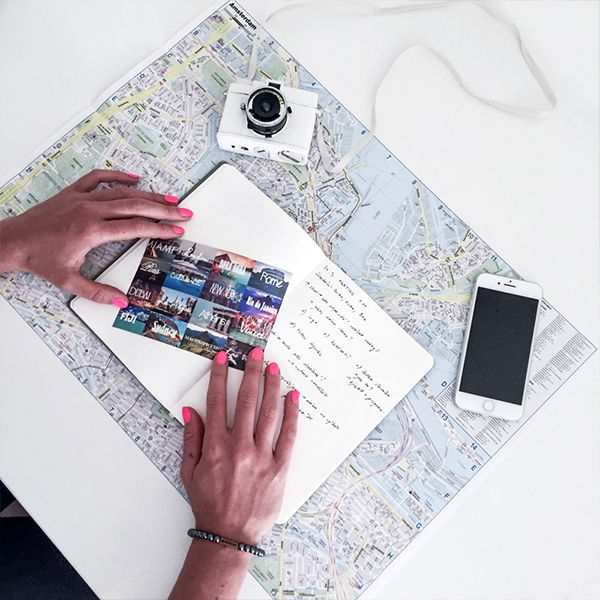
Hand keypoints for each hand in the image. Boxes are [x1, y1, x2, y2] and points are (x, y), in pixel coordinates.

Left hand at [0, 169, 191, 304]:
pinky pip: (99, 178)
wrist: (13, 241)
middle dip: (162, 210)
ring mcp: (82, 198)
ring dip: (148, 195)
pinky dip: (118, 176)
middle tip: (183, 213)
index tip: (176, 231)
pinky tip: (134, 178)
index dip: (158, 229)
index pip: (134, 227)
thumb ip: (98, 292)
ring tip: (169, 199)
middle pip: (135, 206)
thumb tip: (122, 302)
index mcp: (91, 231)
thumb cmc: (39, 259)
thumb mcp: (68, 281)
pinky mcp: (73, 192)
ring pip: (122, 192)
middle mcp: (89, 210)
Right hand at [170, 348, 299, 599]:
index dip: (220, 377)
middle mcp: (239, 447)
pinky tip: (293, 397)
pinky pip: (288, 435)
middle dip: (251, 372)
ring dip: (272, 386)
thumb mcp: (190, 471)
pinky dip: (291, 414)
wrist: (229, 535)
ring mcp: (262, 456)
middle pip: (247, 400)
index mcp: (216, 446)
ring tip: (274, 367)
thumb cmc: (208, 503)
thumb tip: (191, 410)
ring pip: (269, 412)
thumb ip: (192, 438)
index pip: (218, 402)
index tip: (224, 358)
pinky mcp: (280, 467)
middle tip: (256, 353)